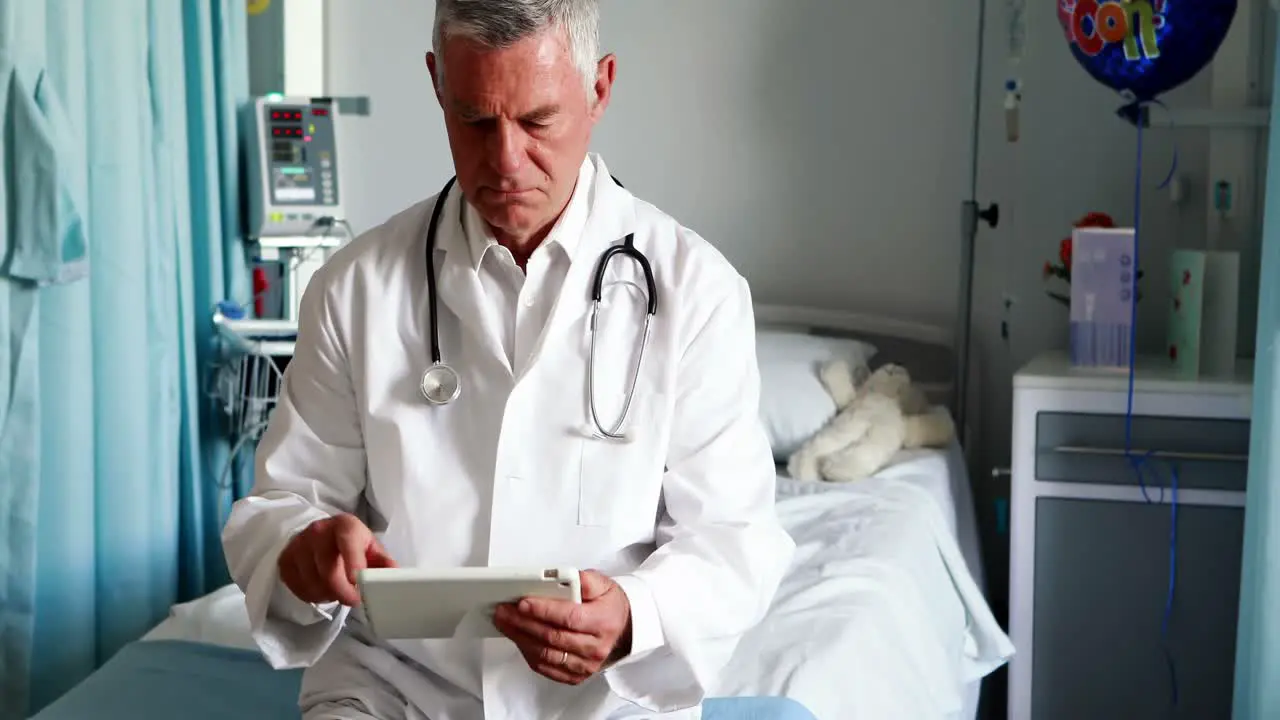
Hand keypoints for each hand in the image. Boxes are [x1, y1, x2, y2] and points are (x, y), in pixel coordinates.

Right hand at [278, 513, 396, 606]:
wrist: (321, 535)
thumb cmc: (352, 544)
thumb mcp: (371, 549)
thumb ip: (384, 564)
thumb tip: (394, 578)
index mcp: (345, 525)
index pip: (347, 540)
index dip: (353, 561)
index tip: (357, 581)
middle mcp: (318, 531)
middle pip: (328, 570)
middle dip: (343, 591)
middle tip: (354, 600)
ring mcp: (298, 545)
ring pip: (313, 583)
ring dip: (328, 595)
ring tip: (337, 590)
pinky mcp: (285, 560)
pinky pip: (298, 588)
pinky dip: (312, 596)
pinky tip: (321, 589)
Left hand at [492, 570, 631, 684]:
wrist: (624, 629)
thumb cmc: (610, 606)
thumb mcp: (603, 584)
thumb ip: (584, 579)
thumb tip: (565, 576)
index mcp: (603, 622)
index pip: (569, 618)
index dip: (543, 611)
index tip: (523, 602)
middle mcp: (595, 648)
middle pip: (552, 638)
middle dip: (523, 623)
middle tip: (504, 611)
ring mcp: (585, 665)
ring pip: (546, 655)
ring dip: (521, 639)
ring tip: (505, 623)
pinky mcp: (576, 676)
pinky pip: (546, 669)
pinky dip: (528, 654)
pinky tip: (519, 639)